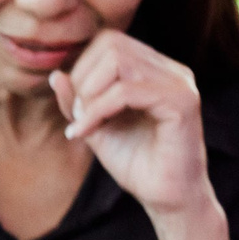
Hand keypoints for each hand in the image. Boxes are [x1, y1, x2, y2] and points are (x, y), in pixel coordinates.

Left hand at [50, 32, 212, 220]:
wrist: (166, 198)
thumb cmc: (135, 163)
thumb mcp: (95, 126)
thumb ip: (76, 101)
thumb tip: (55, 73)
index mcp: (155, 70)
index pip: (108, 41)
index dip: (82, 68)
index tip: (76, 107)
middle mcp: (171, 70)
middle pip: (112, 44)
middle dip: (83, 79)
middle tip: (78, 115)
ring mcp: (180, 83)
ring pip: (118, 61)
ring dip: (89, 95)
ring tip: (84, 124)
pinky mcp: (183, 102)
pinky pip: (127, 91)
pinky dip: (97, 110)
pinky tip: (86, 132)